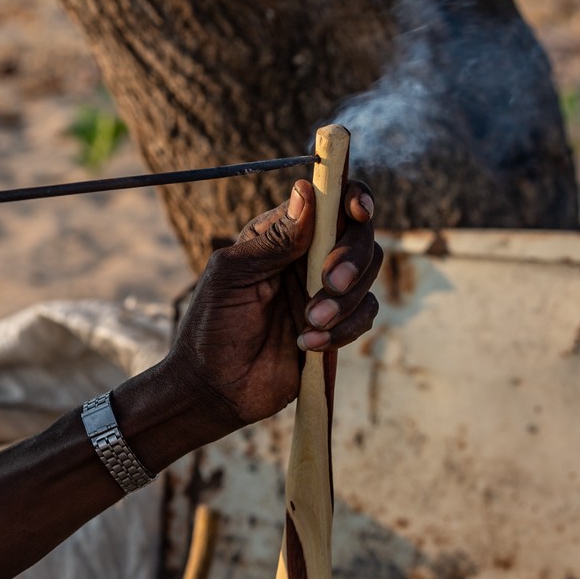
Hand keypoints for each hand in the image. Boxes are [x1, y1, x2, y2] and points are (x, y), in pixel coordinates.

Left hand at [165, 178, 380, 430]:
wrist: (216, 385)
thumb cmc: (212, 322)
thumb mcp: (233, 274)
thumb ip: (273, 238)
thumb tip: (305, 193)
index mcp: (279, 234)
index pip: (328, 202)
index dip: (351, 198)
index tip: (358, 210)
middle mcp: (307, 257)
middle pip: (360, 236)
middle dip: (352, 257)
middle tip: (328, 283)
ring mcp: (325, 291)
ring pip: (367, 277)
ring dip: (344, 300)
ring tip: (308, 322)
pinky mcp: (338, 325)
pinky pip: (365, 315)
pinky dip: (343, 329)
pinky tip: (308, 343)